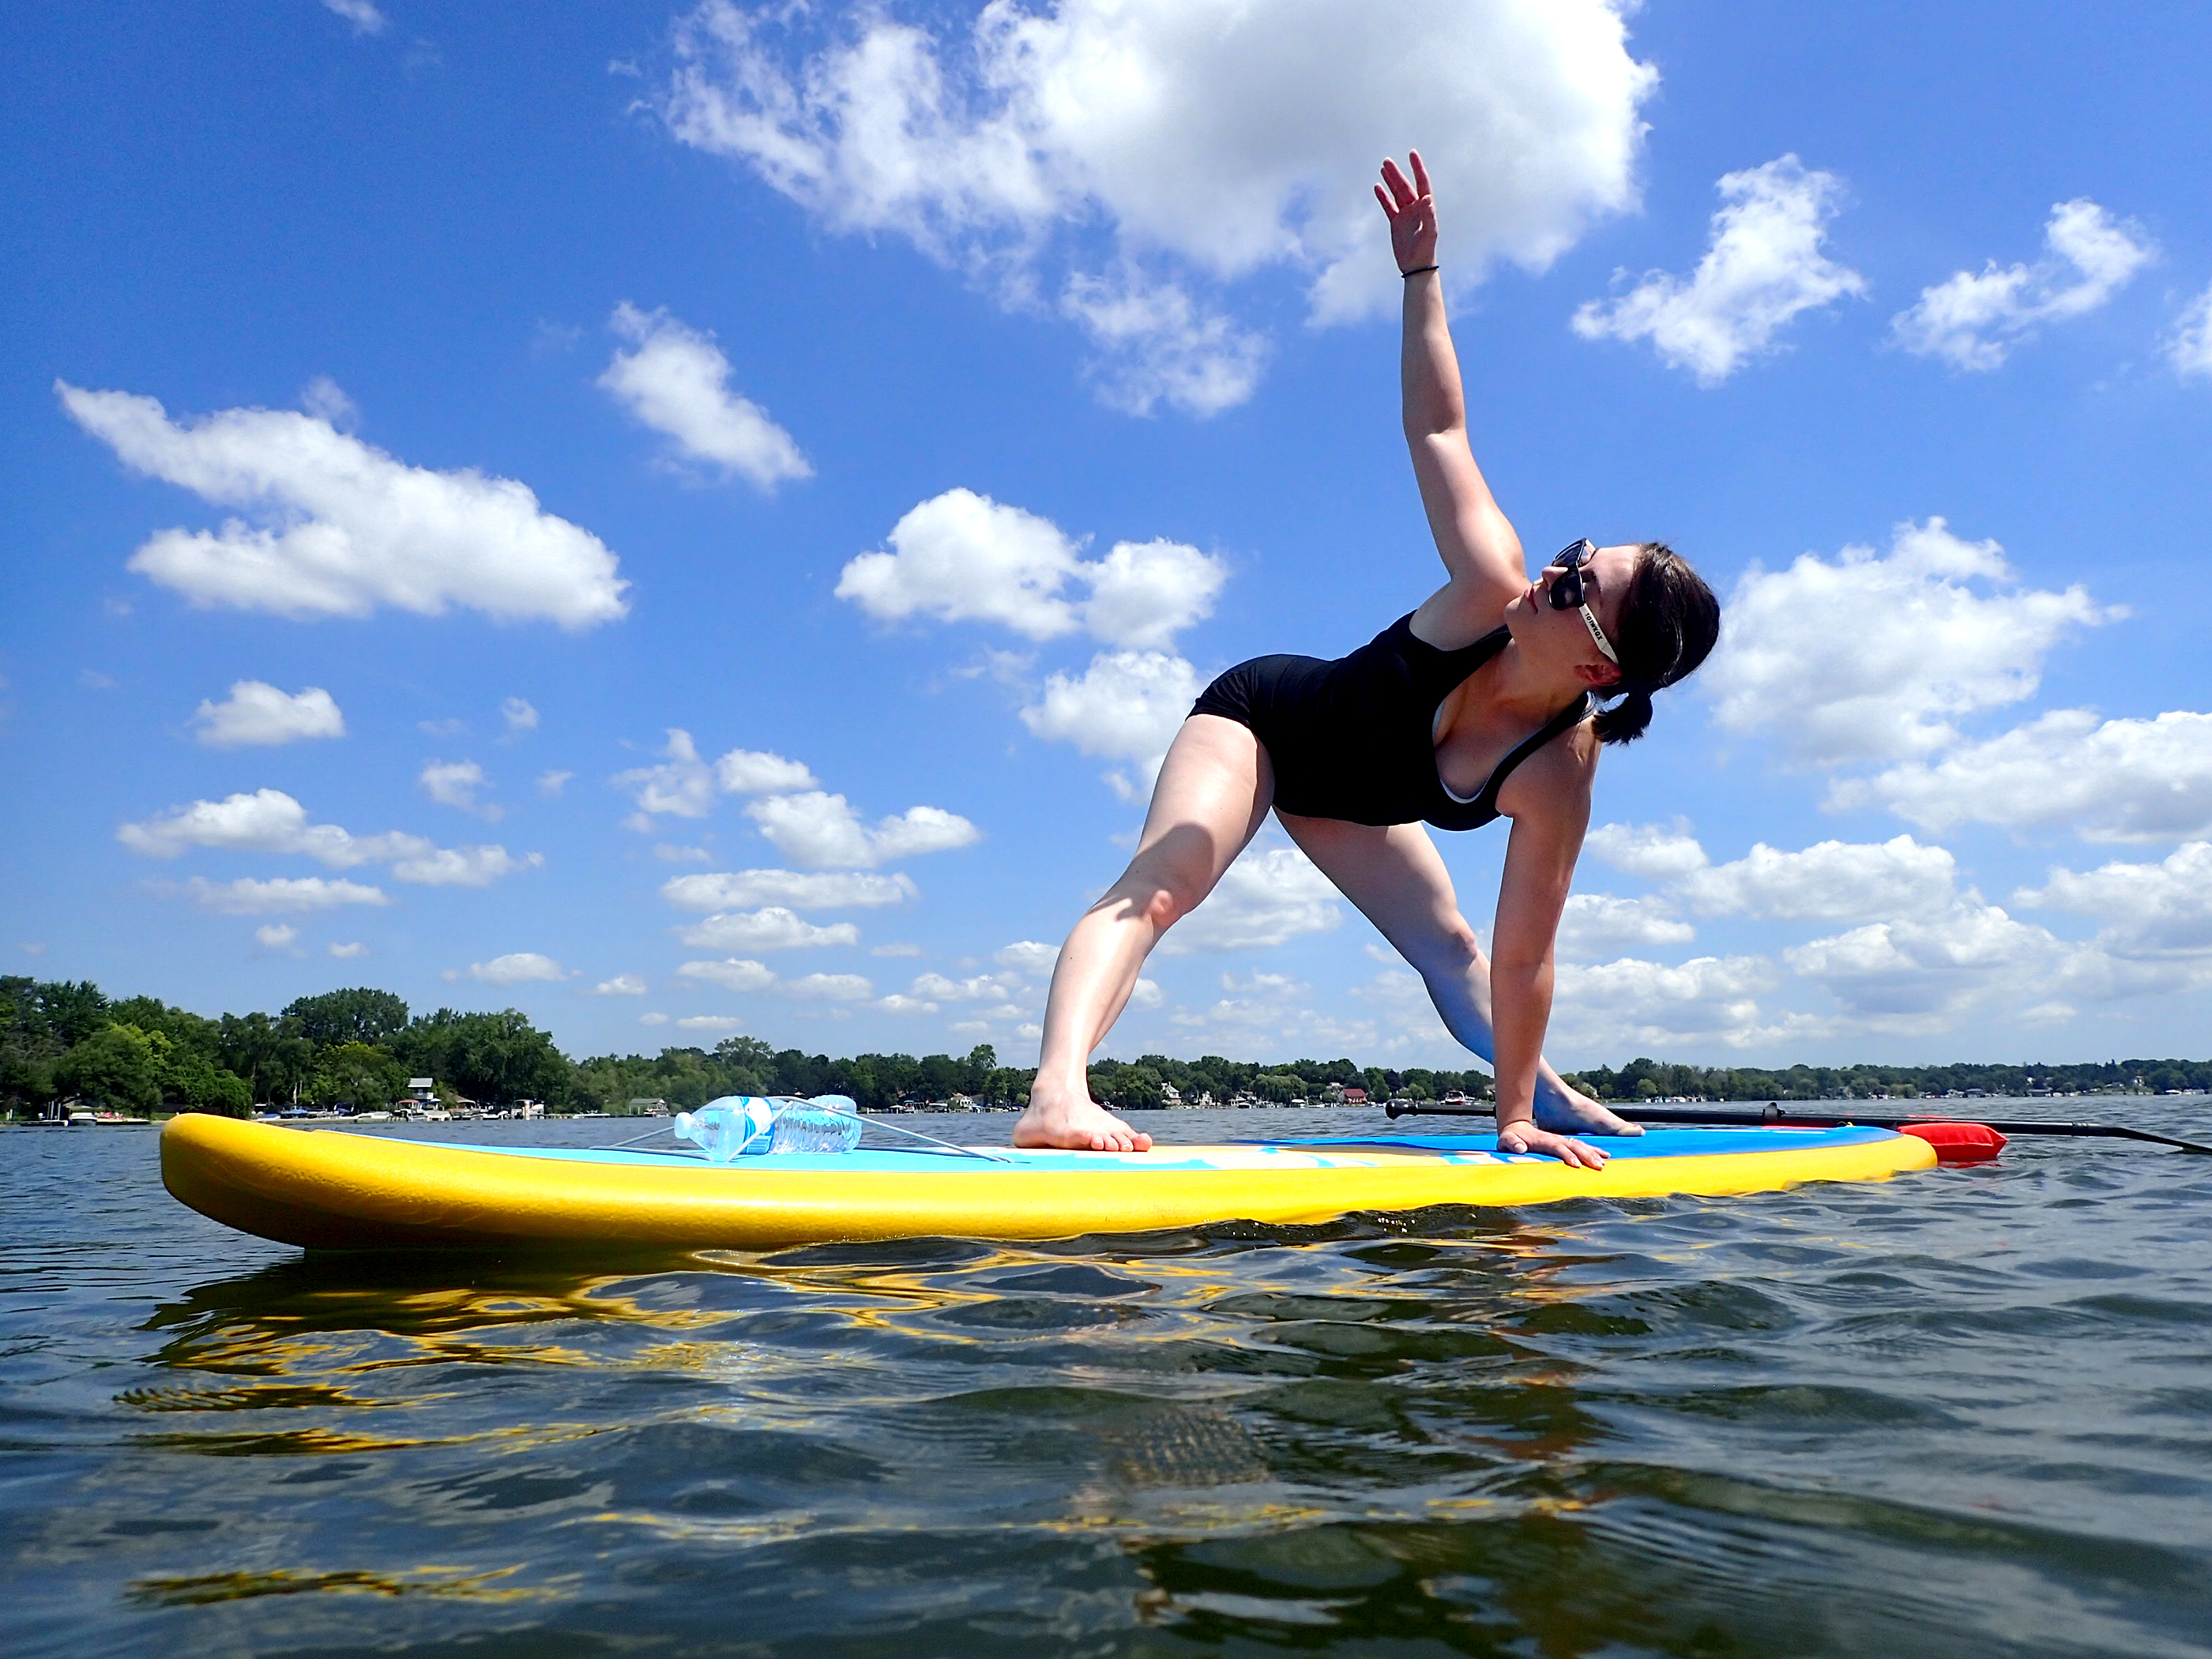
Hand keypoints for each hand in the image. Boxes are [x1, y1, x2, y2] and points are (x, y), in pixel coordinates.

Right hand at [1374, 150, 1437, 273]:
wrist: (1416, 266)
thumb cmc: (1426, 250)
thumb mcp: (1429, 233)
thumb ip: (1429, 215)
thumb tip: (1427, 198)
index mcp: (1425, 207)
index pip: (1422, 183)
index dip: (1417, 168)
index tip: (1412, 154)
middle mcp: (1415, 208)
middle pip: (1405, 186)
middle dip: (1397, 173)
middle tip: (1387, 161)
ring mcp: (1405, 214)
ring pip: (1396, 193)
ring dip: (1390, 181)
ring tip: (1383, 167)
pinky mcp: (1396, 222)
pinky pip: (1388, 206)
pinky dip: (1383, 197)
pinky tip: (1377, 187)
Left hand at [1495, 1119, 1608, 1169]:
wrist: (1515, 1127)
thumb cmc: (1510, 1137)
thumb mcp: (1506, 1140)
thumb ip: (1511, 1143)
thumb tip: (1519, 1147)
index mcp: (1543, 1139)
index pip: (1557, 1146)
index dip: (1566, 1155)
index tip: (1576, 1165)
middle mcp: (1555, 1138)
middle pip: (1573, 1145)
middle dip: (1587, 1155)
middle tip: (1599, 1166)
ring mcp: (1560, 1139)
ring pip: (1580, 1144)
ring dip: (1592, 1153)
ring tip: (1604, 1162)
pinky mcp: (1563, 1142)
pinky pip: (1580, 1145)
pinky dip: (1592, 1150)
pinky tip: (1603, 1156)